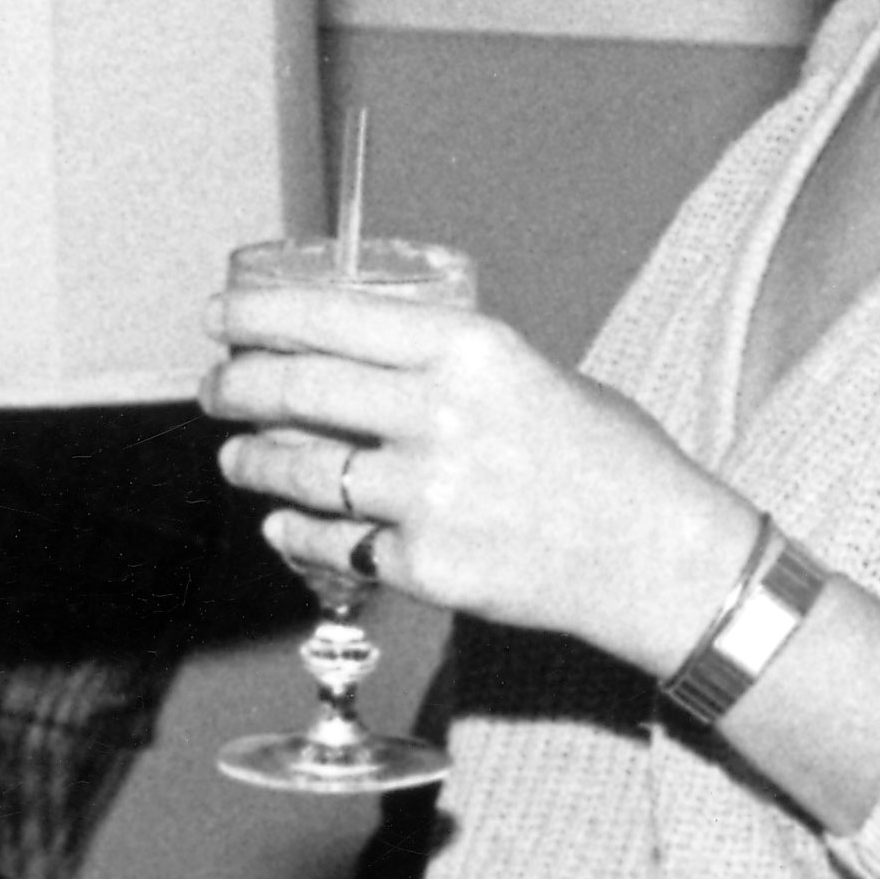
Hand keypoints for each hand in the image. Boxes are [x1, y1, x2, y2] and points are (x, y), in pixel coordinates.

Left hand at [207, 276, 754, 674]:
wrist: (662, 558)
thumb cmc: (612, 462)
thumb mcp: (536, 376)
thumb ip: (451, 370)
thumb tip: (359, 368)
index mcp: (471, 349)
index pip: (330, 316)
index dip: (258, 314)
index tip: (220, 314)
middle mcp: (439, 414)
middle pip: (297, 387)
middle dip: (237, 385)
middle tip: (218, 388)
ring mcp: (426, 494)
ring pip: (300, 468)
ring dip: (252, 459)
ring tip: (238, 457)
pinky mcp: (423, 564)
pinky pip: (332, 543)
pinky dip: (296, 532)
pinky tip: (283, 523)